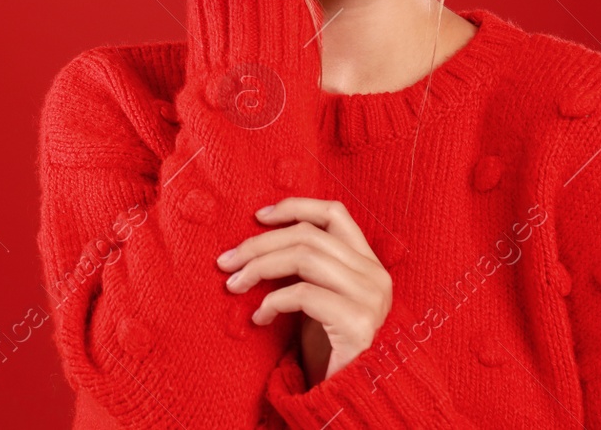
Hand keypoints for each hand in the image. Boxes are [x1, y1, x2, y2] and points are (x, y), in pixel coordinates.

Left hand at [216, 198, 392, 383]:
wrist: (349, 394)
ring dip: (259, 267)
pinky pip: (303, 294)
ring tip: (234, 285)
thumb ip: (305, 265)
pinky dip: (272, 302)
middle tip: (226, 261)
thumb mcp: (318, 295)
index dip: (294, 207)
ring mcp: (370, 298)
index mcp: (368, 262)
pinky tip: (258, 318)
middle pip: (307, 235)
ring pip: (303, 257)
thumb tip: (255, 237)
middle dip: (259, 243)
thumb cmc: (328, 345)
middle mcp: (375, 274)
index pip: (334, 213)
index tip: (257, 216)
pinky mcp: (358, 323)